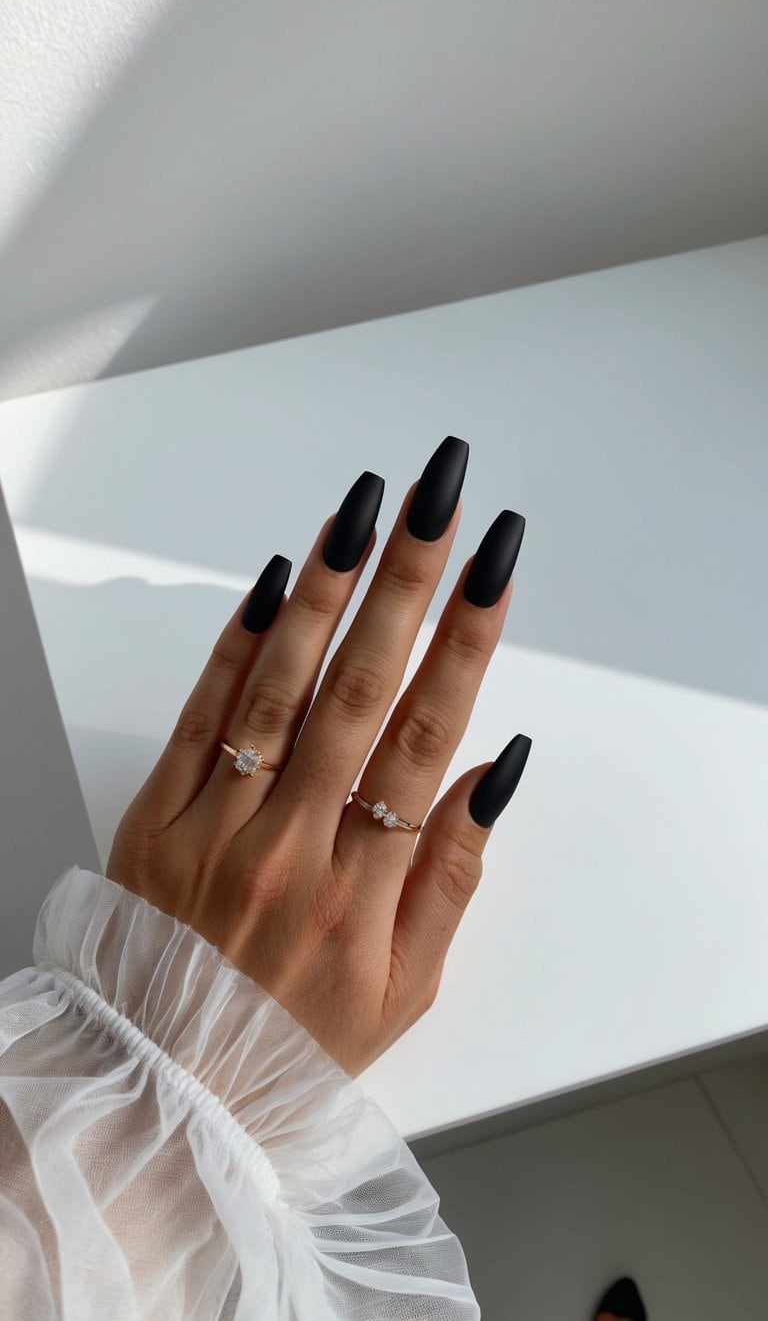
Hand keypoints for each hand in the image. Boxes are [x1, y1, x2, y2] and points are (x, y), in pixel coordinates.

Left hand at [106, 437, 530, 1077]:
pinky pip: (202, 713)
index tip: (495, 569)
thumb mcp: (404, 990)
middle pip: (361, 689)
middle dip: (407, 581)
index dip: (467, 643)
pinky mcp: (159, 812)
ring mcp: (217, 824)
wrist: (164, 1083)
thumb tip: (491, 773)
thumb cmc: (291, 1039)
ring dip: (328, 588)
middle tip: (440, 501)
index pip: (428, 737)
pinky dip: (240, 643)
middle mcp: (289, 846)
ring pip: (282, 686)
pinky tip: (275, 582)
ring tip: (365, 511)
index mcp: (360, 892)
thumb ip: (450, 877)